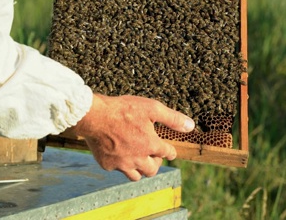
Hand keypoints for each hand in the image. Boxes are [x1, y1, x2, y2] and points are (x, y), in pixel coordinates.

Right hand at [72, 94, 194, 180]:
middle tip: (153, 156)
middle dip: (156, 163)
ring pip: (136, 176)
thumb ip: (172, 118)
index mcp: (151, 145)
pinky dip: (121, 165)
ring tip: (139, 160)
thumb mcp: (152, 108)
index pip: (168, 153)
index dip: (170, 152)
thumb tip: (191, 126)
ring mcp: (122, 164)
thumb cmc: (123, 109)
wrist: (94, 116)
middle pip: (152, 170)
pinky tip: (119, 154)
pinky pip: (118, 170)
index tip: (169, 151)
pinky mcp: (107, 165)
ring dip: (140, 169)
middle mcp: (138, 158)